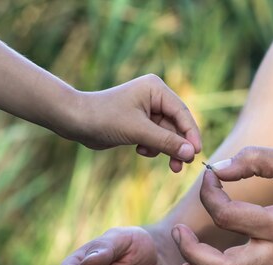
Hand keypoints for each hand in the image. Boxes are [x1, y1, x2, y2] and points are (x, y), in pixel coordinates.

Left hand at [59, 74, 200, 171]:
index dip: (191, 134)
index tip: (197, 154)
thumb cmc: (105, 119)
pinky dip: (152, 147)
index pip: (182, 113)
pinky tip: (139, 150)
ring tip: (170, 166)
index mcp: (156, 89)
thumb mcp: (139, 132)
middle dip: (179, 146)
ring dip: (166, 149)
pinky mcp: (139, 122)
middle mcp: (154, 96)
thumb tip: (191, 153)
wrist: (76, 121)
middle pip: (177, 125)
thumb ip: (166, 142)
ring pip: (167, 134)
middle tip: (182, 166)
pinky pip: (156, 137)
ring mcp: (147, 110)